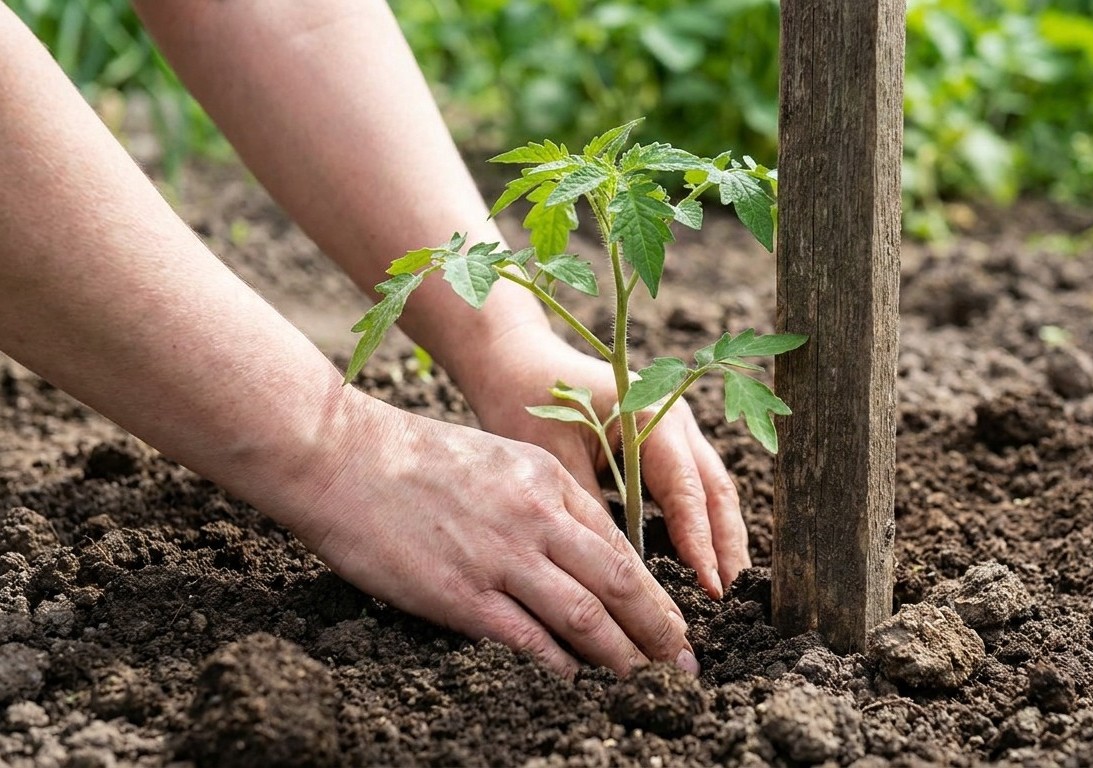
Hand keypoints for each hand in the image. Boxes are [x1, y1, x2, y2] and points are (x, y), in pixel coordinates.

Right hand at [284, 388, 696, 676]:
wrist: (343, 458)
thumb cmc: (415, 458)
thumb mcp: (498, 459)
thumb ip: (543, 501)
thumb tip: (582, 549)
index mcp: (548, 481)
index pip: (620, 545)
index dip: (655, 590)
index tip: (675, 620)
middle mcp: (538, 518)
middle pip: (620, 583)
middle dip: (660, 630)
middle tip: (685, 663)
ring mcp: (503, 558)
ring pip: (586, 616)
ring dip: (625, 657)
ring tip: (648, 683)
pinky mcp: (463, 595)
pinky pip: (529, 640)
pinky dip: (562, 666)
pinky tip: (579, 683)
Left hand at [462, 329, 749, 598]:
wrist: (516, 360)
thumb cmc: (528, 404)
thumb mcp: (557, 464)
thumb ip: (595, 515)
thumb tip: (625, 578)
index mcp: (652, 416)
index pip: (687, 492)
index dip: (701, 544)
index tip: (709, 589)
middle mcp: (675, 418)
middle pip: (716, 490)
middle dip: (727, 545)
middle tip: (731, 597)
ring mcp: (676, 426)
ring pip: (713, 488)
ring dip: (722, 536)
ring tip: (728, 586)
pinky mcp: (666, 439)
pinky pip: (696, 485)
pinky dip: (704, 521)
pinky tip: (706, 558)